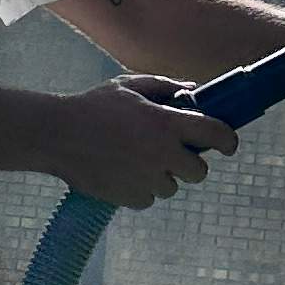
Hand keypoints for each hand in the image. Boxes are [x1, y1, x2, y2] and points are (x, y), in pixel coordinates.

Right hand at [49, 75, 239, 208]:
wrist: (57, 136)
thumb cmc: (93, 106)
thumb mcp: (130, 86)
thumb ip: (166, 87)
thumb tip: (195, 93)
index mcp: (166, 124)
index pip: (216, 135)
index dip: (227, 140)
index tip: (227, 144)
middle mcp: (162, 154)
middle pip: (199, 172)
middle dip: (191, 163)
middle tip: (173, 153)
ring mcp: (147, 179)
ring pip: (172, 187)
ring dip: (162, 176)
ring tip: (137, 160)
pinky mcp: (130, 198)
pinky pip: (149, 198)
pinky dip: (141, 189)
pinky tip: (123, 172)